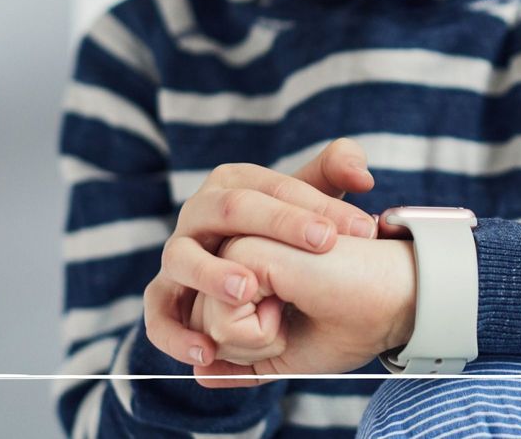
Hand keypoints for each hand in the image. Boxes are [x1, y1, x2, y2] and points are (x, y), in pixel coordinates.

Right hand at [143, 138, 377, 368]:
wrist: (252, 271)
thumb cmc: (288, 230)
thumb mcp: (313, 198)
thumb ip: (338, 169)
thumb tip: (361, 176)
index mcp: (233, 182)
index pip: (276, 187)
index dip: (318, 206)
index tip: (359, 229)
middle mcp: (199, 211)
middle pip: (231, 209)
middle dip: (278, 225)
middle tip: (322, 243)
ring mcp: (176, 254)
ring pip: (182, 258)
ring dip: (212, 275)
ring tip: (249, 290)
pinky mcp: (163, 295)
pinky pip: (158, 315)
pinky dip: (176, 334)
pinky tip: (207, 352)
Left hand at [192, 234, 416, 387]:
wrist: (395, 298)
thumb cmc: (354, 317)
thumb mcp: (293, 347)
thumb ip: (245, 354)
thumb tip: (203, 372)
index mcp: (250, 264)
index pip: (210, 330)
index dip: (252, 351)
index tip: (297, 323)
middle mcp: (239, 244)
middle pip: (202, 328)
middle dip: (250, 347)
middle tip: (301, 313)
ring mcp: (242, 240)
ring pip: (208, 325)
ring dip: (258, 339)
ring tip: (301, 302)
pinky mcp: (246, 244)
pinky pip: (223, 320)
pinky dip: (261, 331)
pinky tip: (298, 296)